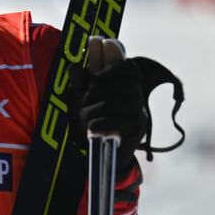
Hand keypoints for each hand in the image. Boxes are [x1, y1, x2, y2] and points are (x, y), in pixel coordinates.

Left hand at [78, 37, 143, 169]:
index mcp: (127, 85)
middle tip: (86, 99)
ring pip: (125, 103)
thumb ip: (80, 82)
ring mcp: (140, 112)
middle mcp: (138, 97)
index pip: (131, 69)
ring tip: (85, 114)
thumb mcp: (85, 98)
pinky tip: (92, 126)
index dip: (113, 70)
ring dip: (99, 107)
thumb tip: (73, 66)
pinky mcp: (138, 129)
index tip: (93, 79)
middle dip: (101, 90)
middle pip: (127, 86)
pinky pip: (125, 121)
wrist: (104, 148)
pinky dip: (104, 122)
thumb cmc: (95, 118)